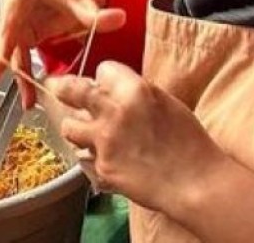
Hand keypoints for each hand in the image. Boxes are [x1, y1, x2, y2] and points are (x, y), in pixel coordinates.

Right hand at [0, 0, 122, 107]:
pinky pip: (19, 56)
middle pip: (0, 40)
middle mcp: (12, 7)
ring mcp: (17, 21)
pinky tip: (21, 94)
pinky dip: (18, 75)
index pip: (9, 21)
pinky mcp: (26, 33)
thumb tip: (116, 18)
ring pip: (6, 52)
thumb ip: (96, 11)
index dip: (4, 43)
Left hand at [52, 62, 227, 210]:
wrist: (196, 183)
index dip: (104, 78)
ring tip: (90, 134)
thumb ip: (134, 93)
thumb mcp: (165, 103)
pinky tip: (109, 160)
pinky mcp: (101, 167)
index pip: (102, 69)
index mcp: (134, 90)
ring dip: (78, 129)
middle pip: (71, 89)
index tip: (105, 84)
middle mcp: (113, 112)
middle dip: (63, 87)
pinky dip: (93, 158)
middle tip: (57, 87)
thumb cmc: (188, 142)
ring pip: (70, 127)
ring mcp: (104, 141)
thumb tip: (112, 89)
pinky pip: (84, 157)